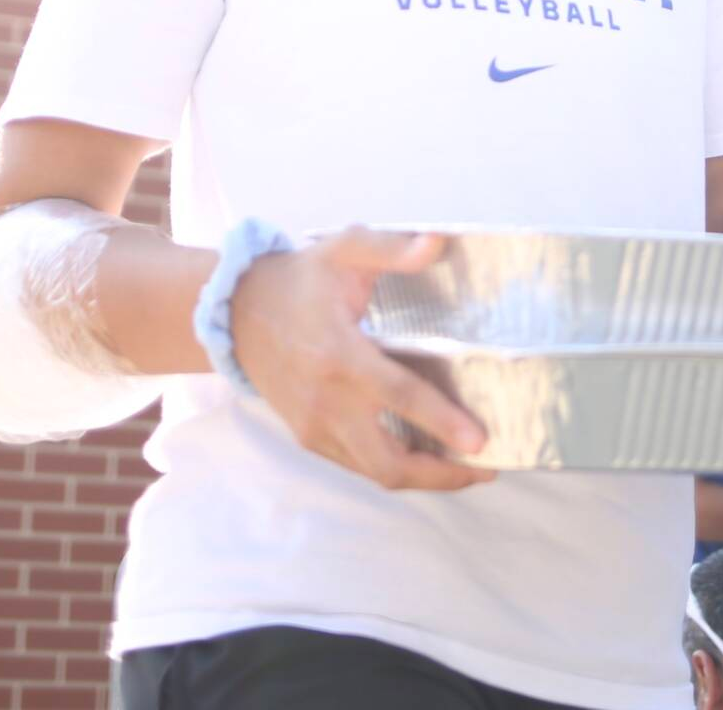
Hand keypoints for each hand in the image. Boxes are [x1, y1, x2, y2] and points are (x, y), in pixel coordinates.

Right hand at [228, 227, 495, 492]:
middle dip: (440, 475)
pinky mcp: (307, 436)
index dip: (442, 421)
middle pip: (388, 462)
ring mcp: (313, 425)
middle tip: (486, 469)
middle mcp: (325, 401)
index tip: (480, 442)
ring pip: (374, 472)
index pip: (399, 397)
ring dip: (421, 478)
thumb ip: (391, 248)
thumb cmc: (299, 279)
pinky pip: (356, 465)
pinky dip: (392, 468)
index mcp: (339, 355)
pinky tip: (423, 458)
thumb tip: (438, 244)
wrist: (236, 311)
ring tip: (465, 469)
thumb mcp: (343, 250)